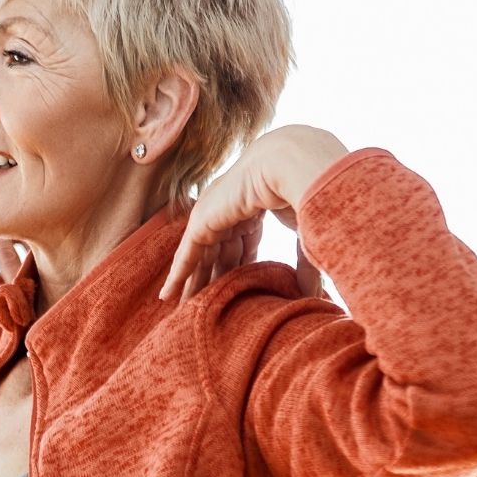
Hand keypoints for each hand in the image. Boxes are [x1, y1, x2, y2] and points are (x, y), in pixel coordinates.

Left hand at [160, 125, 347, 302]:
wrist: (290, 165)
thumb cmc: (305, 192)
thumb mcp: (304, 234)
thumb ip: (304, 265)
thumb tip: (309, 295)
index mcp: (254, 209)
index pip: (243, 246)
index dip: (239, 270)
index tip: (237, 294)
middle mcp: (230, 211)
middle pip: (218, 253)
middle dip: (211, 280)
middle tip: (202, 309)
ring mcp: (214, 214)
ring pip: (200, 257)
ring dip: (192, 283)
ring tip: (184, 311)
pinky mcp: (201, 222)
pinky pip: (186, 255)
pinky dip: (177, 275)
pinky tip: (167, 297)